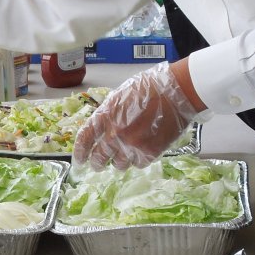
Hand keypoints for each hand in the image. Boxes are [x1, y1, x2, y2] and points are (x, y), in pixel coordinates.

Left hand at [72, 61, 202, 169]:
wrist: (176, 92)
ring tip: (124, 157)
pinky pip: (138, 164)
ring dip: (119, 162)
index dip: (80, 152)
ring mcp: (132, 145)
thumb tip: (100, 130)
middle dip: (97, 163)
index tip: (79, 159)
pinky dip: (138, 159)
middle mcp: (115, 134)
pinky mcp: (149, 153)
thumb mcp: (119, 96)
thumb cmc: (149, 88)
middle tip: (98, 165)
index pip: (84, 139)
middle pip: (99, 157)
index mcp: (105, 116)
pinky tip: (142, 151)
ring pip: (119, 165)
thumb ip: (108, 114)